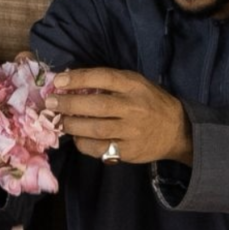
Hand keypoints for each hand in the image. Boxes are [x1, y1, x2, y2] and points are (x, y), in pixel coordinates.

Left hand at [44, 68, 191, 164]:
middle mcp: (133, 107)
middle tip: (51, 103)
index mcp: (135, 86)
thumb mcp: (137, 85)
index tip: (59, 81)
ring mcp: (131, 131)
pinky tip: (77, 138)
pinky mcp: (129, 151)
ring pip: (95, 129)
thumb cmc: (151, 103)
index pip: (103, 78)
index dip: (78, 79)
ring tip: (61, 121)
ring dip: (72, 125)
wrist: (177, 130)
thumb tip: (73, 81)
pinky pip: (99, 148)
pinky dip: (83, 143)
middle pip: (96, 106)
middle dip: (68, 104)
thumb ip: (111, 83)